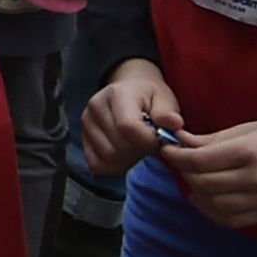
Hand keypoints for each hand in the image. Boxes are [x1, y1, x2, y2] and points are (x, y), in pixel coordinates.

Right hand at [80, 55, 186, 176]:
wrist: (129, 90)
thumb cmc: (149, 97)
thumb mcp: (164, 99)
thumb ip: (167, 113)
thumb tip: (174, 123)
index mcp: (117, 94)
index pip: (128, 127)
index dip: (147, 141)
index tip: (158, 140)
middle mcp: (95, 107)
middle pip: (118, 146)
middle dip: (140, 151)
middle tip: (149, 144)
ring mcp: (86, 123)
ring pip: (108, 157)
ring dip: (128, 160)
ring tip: (137, 147)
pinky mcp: (83, 138)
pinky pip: (97, 164)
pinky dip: (114, 166)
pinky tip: (125, 155)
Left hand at [161, 114, 256, 227]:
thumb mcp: (252, 127)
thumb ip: (215, 138)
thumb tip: (181, 141)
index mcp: (249, 153)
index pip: (199, 161)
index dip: (176, 156)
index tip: (167, 149)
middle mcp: (255, 180)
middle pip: (204, 184)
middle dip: (184, 173)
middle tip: (180, 163)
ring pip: (215, 206)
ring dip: (197, 194)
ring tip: (193, 181)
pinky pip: (233, 220)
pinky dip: (214, 213)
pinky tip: (208, 200)